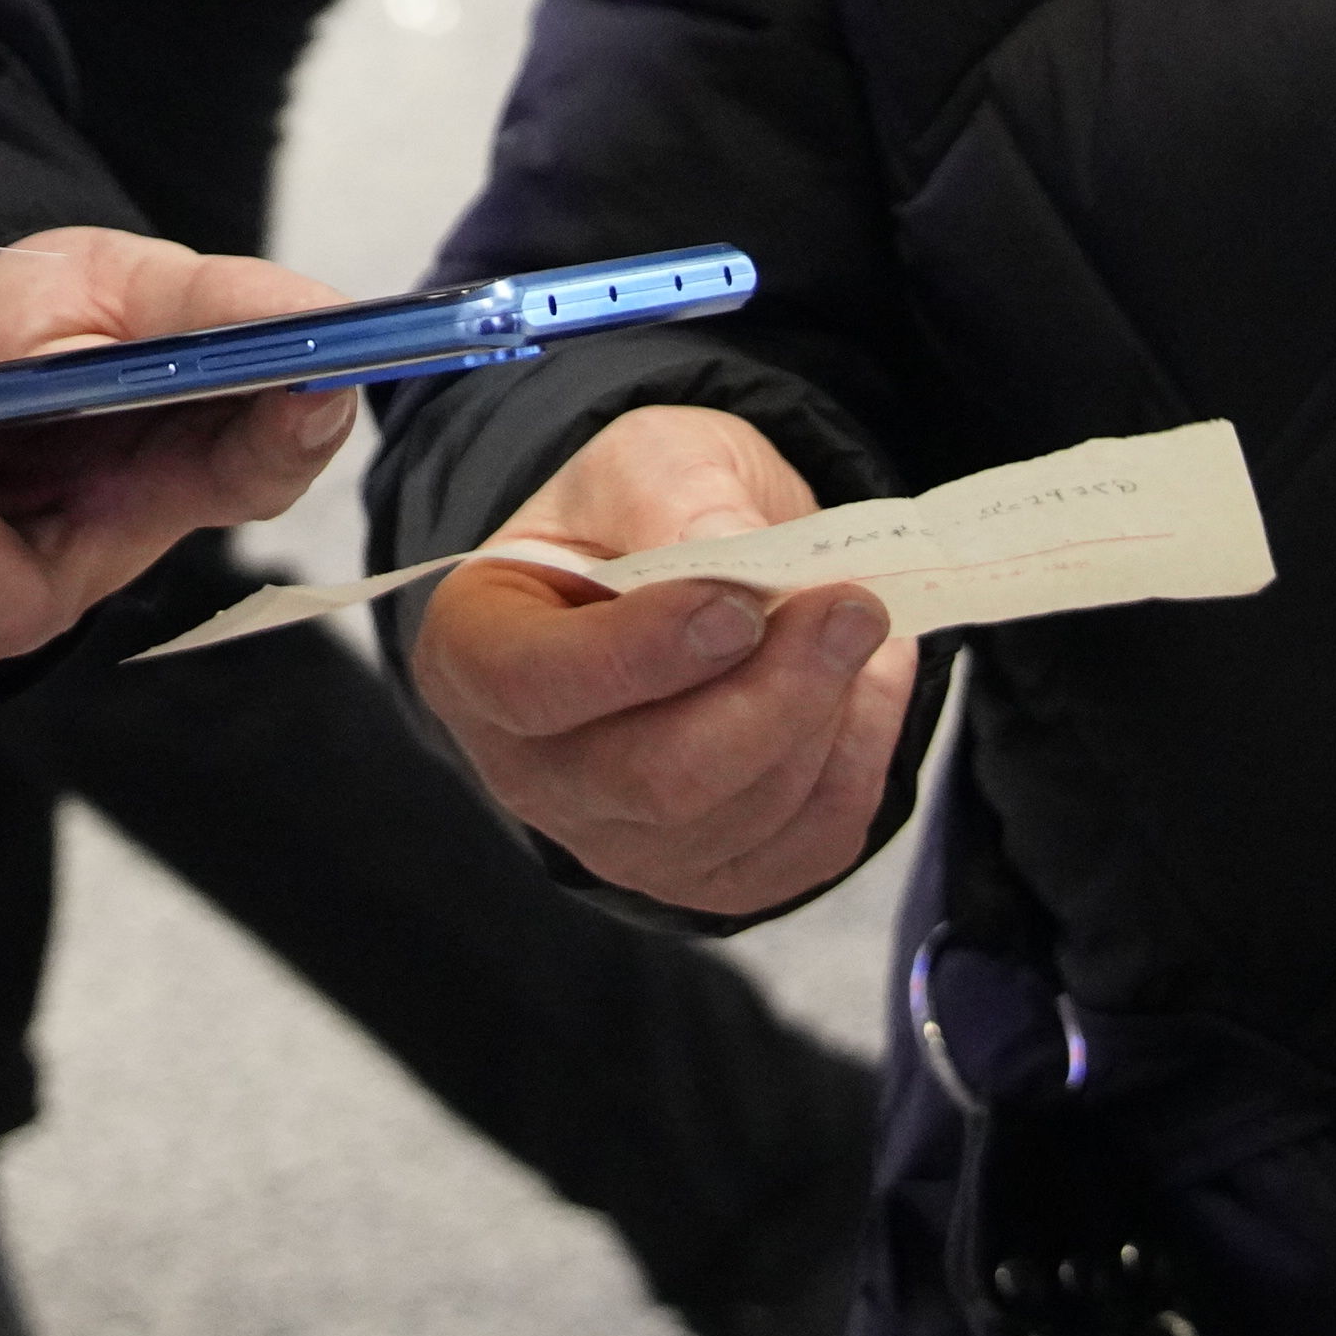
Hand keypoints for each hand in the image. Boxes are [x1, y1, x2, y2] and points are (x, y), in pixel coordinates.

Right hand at [405, 403, 913, 918]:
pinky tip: (860, 684)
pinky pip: (805, 846)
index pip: (534, 685)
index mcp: (475, 653)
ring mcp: (619, 842)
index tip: (738, 606)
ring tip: (855, 621)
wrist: (692, 571)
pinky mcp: (709, 876)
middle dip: (771, 694)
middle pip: (653, 779)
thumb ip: (678, 499)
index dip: (639, 655)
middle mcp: (531, 772)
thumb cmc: (641, 511)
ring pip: (740, 817)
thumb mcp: (645, 459)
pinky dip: (858, 761)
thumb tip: (743, 563)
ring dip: (825, 716)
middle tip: (849, 606)